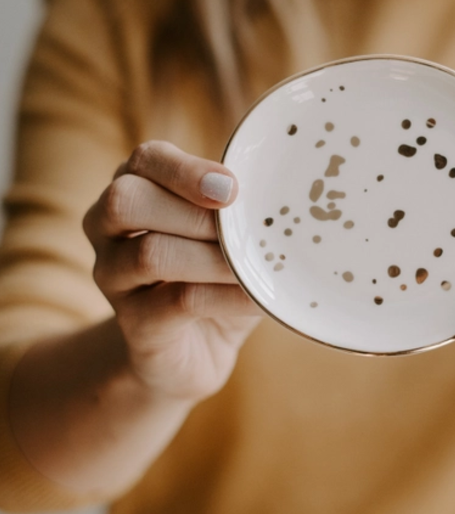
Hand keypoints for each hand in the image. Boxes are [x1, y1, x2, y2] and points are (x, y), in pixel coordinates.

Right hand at [83, 141, 261, 403]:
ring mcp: (112, 278)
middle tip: (240, 228)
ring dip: (213, 258)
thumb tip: (288, 199)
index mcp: (135, 189)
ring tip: (254, 265)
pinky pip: (178, 302)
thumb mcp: (228, 238)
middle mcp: (107, 229)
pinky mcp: (133, 323)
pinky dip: (226, 296)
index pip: (146, 160)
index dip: (186, 170)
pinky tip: (258, 298)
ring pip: (150, 254)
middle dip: (192, 212)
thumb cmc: (214, 279)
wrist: (191, 353)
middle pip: (127, 200)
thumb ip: (242, 214)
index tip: (232, 188)